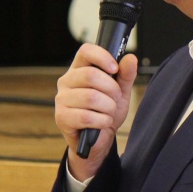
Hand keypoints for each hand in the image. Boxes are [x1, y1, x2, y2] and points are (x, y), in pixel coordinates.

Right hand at [55, 46, 137, 180]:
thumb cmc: (105, 112)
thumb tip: (130, 58)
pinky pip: (86, 116)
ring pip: (90, 97)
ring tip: (109, 113)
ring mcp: (61, 100)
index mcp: (79, 69)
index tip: (115, 69)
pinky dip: (102, 121)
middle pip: (91, 75)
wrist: (98, 140)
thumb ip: (125, 76)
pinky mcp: (61, 117)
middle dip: (111, 89)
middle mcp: (66, 81)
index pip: (86, 51)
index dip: (102, 57)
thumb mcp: (120, 92)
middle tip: (115, 99)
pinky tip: (102, 123)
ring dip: (108, 107)